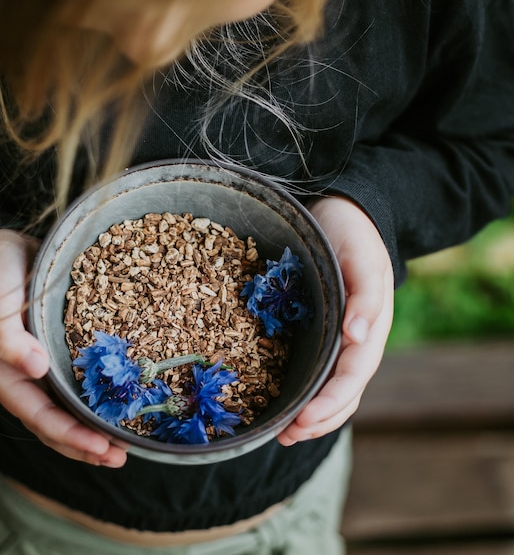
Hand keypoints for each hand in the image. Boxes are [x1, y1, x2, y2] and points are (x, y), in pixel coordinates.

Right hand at [0, 229, 126, 467]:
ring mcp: (43, 364)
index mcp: (3, 371)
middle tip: (122, 457)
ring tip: (129, 442)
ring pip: (70, 406)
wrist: (3, 248)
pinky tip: (123, 398)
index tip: (103, 448)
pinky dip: (100, 395)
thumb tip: (34, 370)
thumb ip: (4, 334)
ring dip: (96, 426)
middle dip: (86, 443)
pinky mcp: (60, 348)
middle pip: (55, 421)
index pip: (37, 415)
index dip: (69, 435)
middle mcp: (24, 375)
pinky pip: (80, 379)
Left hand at [277, 196, 393, 444]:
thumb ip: (367, 295)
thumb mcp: (365, 257)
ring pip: (327, 385)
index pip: (352, 377)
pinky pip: (311, 364)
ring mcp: (335, 336)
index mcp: (369, 329)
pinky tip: (278, 396)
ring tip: (282, 431)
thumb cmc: (354, 235)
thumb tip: (359, 336)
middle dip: (317, 418)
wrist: (340, 213)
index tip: (301, 422)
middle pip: (341, 391)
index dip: (329, 404)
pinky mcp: (316, 327)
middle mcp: (353, 339)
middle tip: (285, 435)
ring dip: (308, 412)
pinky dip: (298, 386)